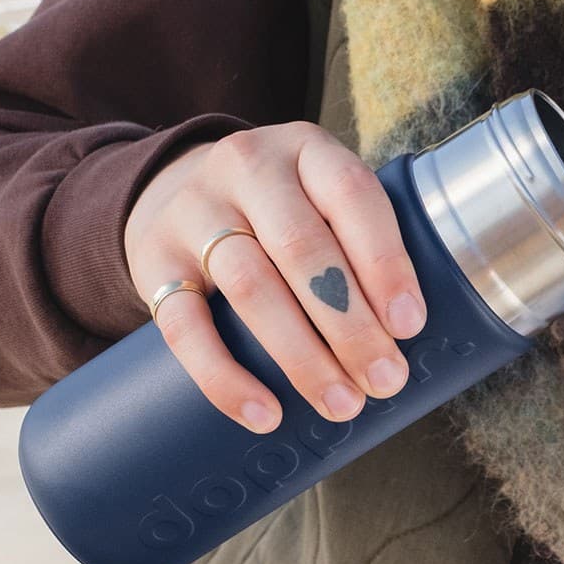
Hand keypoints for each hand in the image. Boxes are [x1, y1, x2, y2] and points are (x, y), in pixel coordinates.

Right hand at [122, 124, 426, 433]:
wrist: (174, 190)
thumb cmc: (280, 209)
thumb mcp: (320, 195)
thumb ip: (359, 240)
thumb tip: (409, 337)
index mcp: (306, 150)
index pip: (352, 196)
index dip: (385, 262)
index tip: (410, 325)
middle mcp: (247, 168)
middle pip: (303, 248)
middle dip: (350, 323)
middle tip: (384, 379)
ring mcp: (194, 212)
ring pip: (250, 286)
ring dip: (301, 355)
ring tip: (340, 402)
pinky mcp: (153, 261)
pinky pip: (185, 327)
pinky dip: (225, 377)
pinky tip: (264, 413)